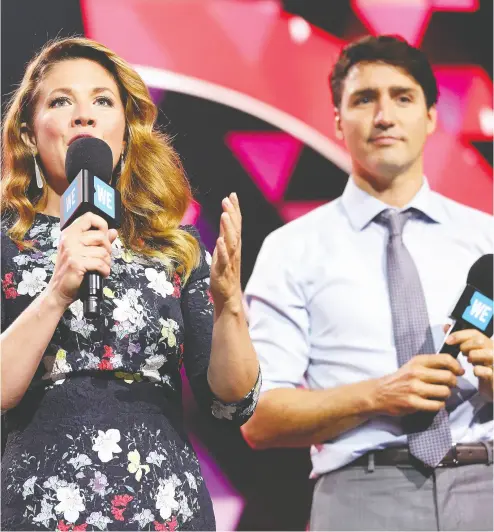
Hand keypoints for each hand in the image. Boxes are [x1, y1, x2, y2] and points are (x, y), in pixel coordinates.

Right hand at [47, 212, 117, 309]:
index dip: (101, 224)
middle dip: (107, 249)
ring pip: (103, 252)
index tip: (105, 234)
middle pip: (101, 236)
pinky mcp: (76, 263)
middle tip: (103, 258)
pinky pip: (100, 263)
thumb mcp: (84, 252)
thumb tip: (113, 231)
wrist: (58, 290)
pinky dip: (105, 271)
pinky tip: (100, 273)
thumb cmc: (71, 271)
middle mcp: (69, 239)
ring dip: (107, 262)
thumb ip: (98, 241)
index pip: (89, 217)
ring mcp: (71, 251)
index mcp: (69, 233)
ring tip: (100, 267)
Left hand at [210, 193, 241, 313]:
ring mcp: (230, 261)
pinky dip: (223, 250)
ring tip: (224, 214)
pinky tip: (220, 240)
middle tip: (227, 199)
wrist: (228, 297)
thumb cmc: (224, 273)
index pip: (236, 224)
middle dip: (232, 214)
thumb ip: (225, 235)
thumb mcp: (223, 250)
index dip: (235, 209)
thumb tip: (225, 218)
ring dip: (228, 228)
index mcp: (234, 245)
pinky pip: (224, 260)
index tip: (232, 194)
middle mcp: (234, 251)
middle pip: (235, 230)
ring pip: (231, 242)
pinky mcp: (224, 272)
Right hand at [374, 354, 464, 415]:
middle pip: (448, 377)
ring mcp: (414, 388)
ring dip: (446, 395)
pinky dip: (439, 405)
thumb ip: (431, 364)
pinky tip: (433, 403)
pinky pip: (437, 405)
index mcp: (417, 361)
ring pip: (445, 392)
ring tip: (439, 395)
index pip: (445, 359)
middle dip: (453, 383)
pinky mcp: (413, 403)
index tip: (458, 372)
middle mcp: (416, 373)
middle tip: (449, 385)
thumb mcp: (413, 366)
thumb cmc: (400, 379)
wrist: (380, 393)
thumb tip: (455, 368)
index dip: (456, 366)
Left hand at [445, 327, 492, 401]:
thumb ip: (460, 339)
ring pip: (486, 353)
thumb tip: (446, 326)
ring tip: (471, 362)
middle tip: (463, 353)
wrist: (493, 388)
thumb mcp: (471, 353)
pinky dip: (477, 371)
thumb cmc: (482, 369)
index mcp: (489, 344)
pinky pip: (484, 370)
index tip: (448, 340)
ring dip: (472, 357)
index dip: (460, 335)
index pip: (475, 333)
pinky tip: (477, 373)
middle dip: (465, 346)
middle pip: (480, 341)